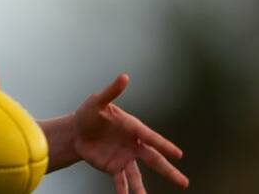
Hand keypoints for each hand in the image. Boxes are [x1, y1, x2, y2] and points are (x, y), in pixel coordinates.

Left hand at [74, 74, 188, 192]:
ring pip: (137, 175)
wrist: (75, 131)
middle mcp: (133, 145)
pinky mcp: (113, 167)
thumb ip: (111, 92)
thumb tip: (124, 76)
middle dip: (168, 170)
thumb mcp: (97, 101)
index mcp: (132, 128)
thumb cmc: (89, 113)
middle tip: (184, 182)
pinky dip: (123, 190)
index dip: (164, 145)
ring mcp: (124, 158)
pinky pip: (120, 180)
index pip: (151, 137)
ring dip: (142, 188)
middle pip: (153, 159)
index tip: (178, 154)